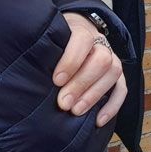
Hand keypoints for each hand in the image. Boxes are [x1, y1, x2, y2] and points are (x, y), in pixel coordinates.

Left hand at [54, 12, 126, 126]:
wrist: (72, 35)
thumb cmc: (56, 45)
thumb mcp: (49, 42)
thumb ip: (44, 53)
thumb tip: (28, 74)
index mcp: (81, 30)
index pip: (82, 40)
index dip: (71, 60)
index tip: (57, 80)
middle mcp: (100, 43)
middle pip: (102, 59)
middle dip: (82, 83)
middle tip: (64, 102)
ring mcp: (112, 58)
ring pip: (114, 72)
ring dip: (94, 94)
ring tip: (76, 111)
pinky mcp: (118, 76)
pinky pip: (122, 89)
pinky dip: (112, 106)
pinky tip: (98, 120)